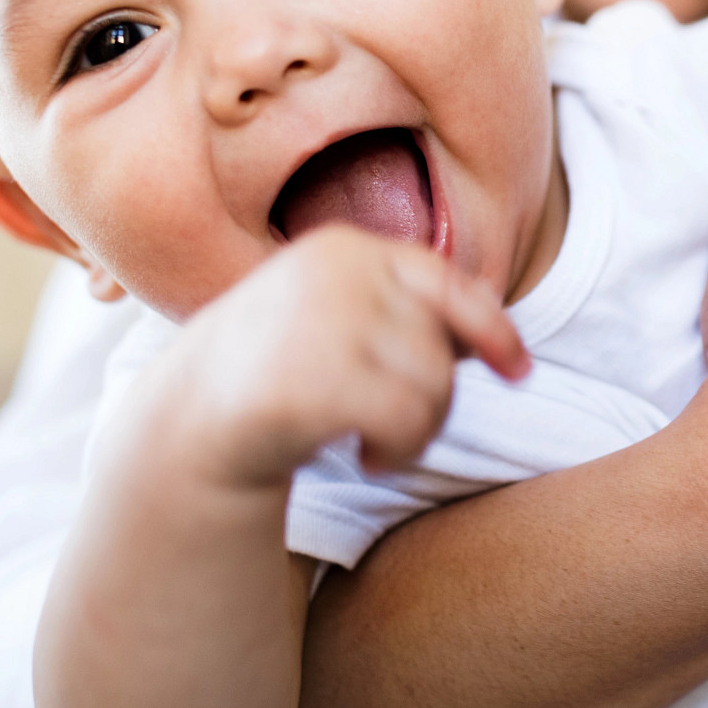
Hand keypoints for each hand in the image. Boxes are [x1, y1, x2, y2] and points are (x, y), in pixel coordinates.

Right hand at [139, 226, 527, 483]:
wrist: (188, 422)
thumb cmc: (276, 371)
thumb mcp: (338, 321)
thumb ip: (406, 317)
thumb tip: (501, 343)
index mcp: (344, 249)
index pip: (446, 282)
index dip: (494, 328)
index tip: (519, 370)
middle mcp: (336, 273)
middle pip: (443, 344)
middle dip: (435, 399)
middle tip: (391, 430)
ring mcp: (321, 321)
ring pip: (434, 386)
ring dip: (416, 433)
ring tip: (374, 444)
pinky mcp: (311, 379)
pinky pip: (406, 421)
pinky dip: (398, 451)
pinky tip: (363, 458)